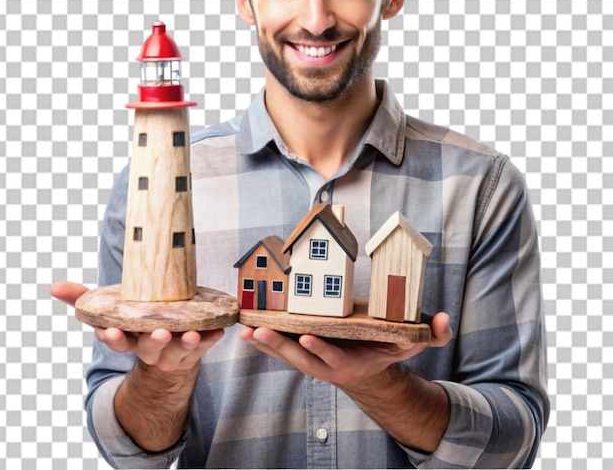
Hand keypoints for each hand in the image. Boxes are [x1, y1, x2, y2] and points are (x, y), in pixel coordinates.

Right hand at [50, 281, 224, 371]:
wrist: (166, 355)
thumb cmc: (136, 323)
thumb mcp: (110, 311)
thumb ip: (84, 299)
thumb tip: (54, 287)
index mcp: (128, 338)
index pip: (116, 340)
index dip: (113, 337)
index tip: (110, 331)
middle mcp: (149, 348)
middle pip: (148, 346)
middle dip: (152, 341)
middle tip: (158, 333)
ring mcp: (172, 351)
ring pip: (178, 349)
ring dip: (185, 342)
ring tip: (191, 333)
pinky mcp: (195, 349)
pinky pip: (205, 345)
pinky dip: (211, 338)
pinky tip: (219, 331)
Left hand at [239, 312, 451, 387]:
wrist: (369, 369)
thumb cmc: (387, 351)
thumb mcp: (410, 344)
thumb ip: (430, 335)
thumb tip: (445, 321)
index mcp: (352, 363)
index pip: (335, 357)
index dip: (321, 348)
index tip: (306, 336)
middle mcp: (329, 366)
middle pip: (301, 358)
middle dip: (280, 346)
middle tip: (259, 331)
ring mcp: (313, 362)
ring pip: (286, 355)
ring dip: (266, 344)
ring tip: (246, 330)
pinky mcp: (303, 354)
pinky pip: (281, 348)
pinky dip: (265, 340)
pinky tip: (247, 328)